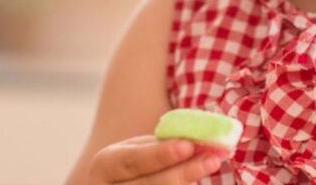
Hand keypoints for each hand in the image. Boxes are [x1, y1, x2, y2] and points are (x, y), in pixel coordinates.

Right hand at [87, 135, 226, 183]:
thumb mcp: (137, 150)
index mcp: (104, 167)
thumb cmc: (135, 167)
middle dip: (181, 173)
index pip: (131, 161)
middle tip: (211, 160)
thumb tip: (197, 142)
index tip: (188, 146)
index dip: (159, 155)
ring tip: (208, 169)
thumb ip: (160, 146)